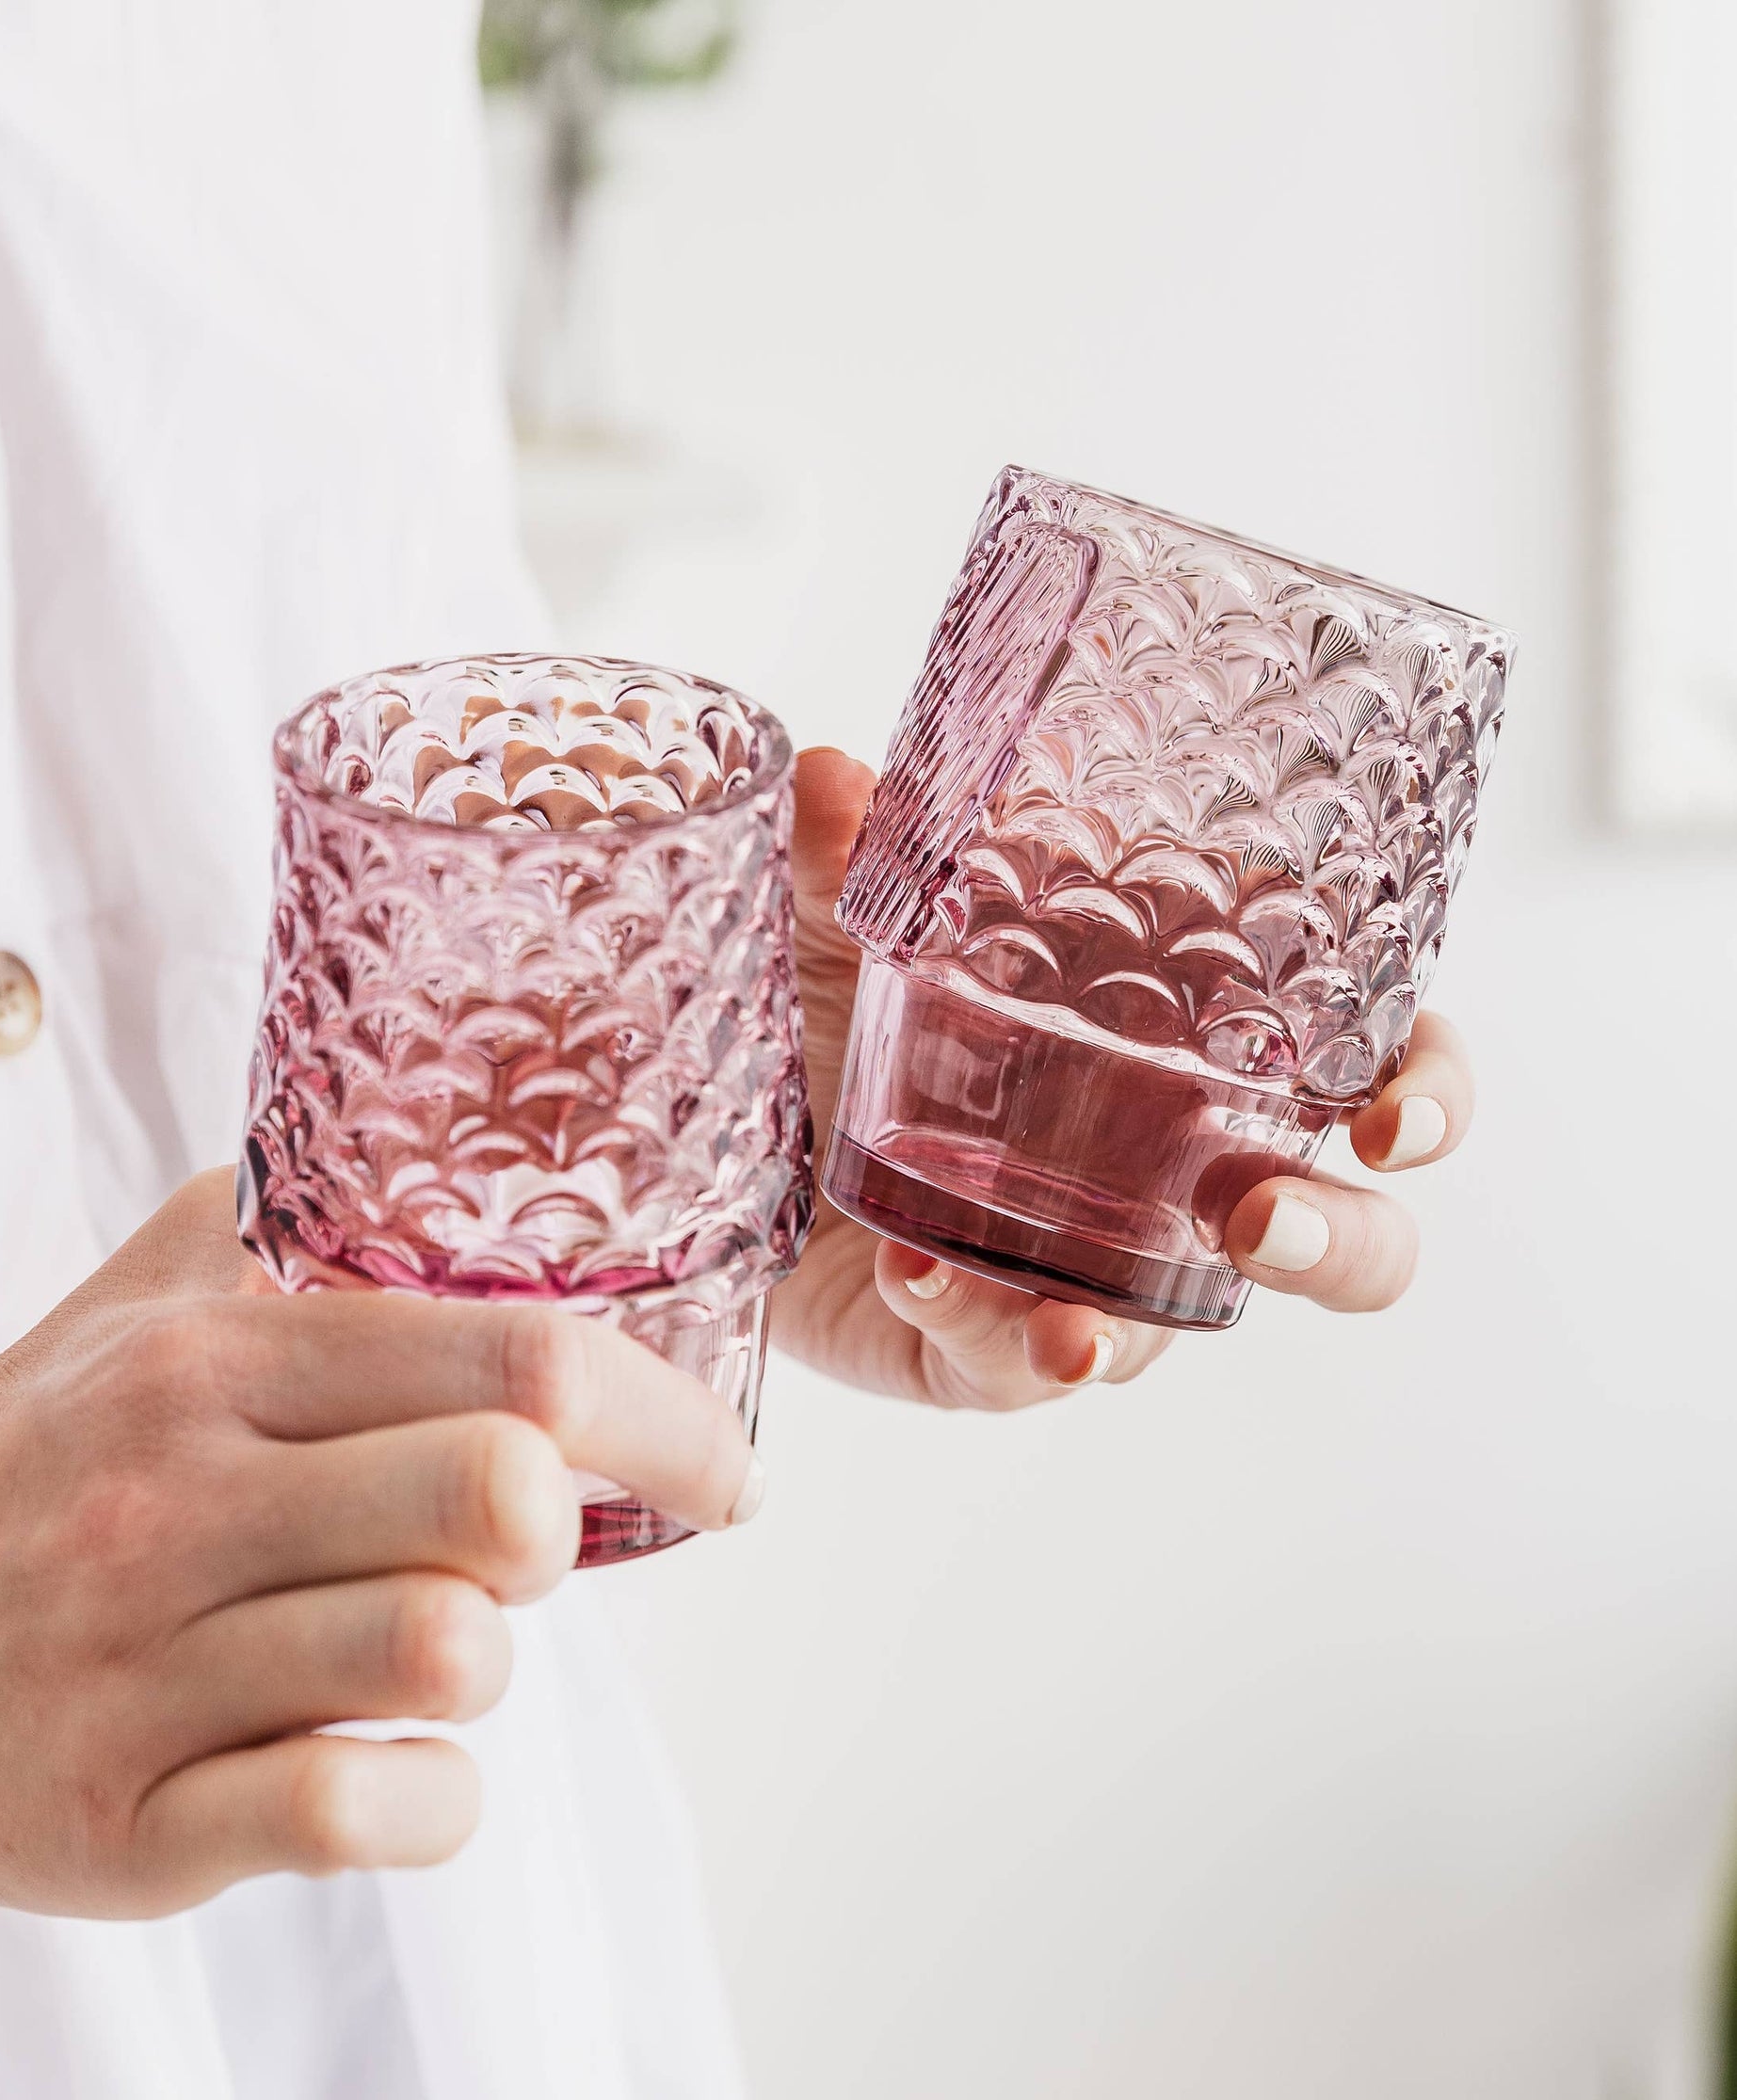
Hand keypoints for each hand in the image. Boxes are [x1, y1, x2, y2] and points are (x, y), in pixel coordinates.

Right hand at [0, 1171, 756, 1918]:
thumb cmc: (45, 1453)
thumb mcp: (154, 1294)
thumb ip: (310, 1219)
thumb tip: (470, 1147)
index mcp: (222, 1360)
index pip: (513, 1353)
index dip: (664, 1413)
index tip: (720, 1468)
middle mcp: (183, 1501)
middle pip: (495, 1499)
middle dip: (564, 1534)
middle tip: (536, 1552)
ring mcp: (149, 1670)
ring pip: (443, 1658)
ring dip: (491, 1661)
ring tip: (436, 1644)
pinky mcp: (124, 1823)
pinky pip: (355, 1815)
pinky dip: (427, 1801)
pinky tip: (397, 1765)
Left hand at [775, 748, 1474, 1407]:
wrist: (742, 1151)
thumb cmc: (847, 1021)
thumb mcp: (852, 928)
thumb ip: (854, 855)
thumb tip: (831, 774)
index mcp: (1199, 1041)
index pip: (1373, 1062)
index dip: (1422, 1094)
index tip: (1391, 1121)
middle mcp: (1179, 1163)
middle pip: (1345, 1231)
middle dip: (1334, 1239)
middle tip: (1258, 1218)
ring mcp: (1100, 1264)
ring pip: (1182, 1326)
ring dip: (1133, 1331)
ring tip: (1073, 1328)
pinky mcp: (997, 1344)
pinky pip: (1010, 1358)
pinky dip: (973, 1323)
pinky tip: (917, 1275)